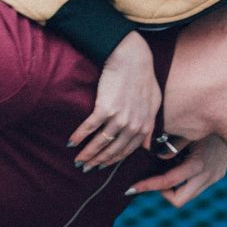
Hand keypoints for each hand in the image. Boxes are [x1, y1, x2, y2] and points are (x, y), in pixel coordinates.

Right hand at [69, 33, 160, 169]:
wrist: (131, 59)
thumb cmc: (144, 78)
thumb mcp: (154, 103)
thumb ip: (150, 126)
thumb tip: (147, 147)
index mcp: (145, 126)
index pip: (127, 151)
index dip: (113, 160)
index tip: (102, 166)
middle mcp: (133, 126)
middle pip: (113, 150)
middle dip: (98, 161)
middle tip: (86, 167)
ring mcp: (119, 118)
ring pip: (100, 142)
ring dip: (87, 153)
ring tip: (78, 160)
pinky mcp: (105, 108)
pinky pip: (89, 127)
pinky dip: (79, 136)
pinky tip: (71, 142)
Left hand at [124, 134, 226, 207]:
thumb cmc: (208, 122)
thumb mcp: (189, 131)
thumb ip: (171, 144)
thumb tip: (153, 154)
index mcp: (198, 165)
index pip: (167, 183)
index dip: (147, 186)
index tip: (132, 188)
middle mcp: (207, 176)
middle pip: (178, 200)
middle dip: (163, 193)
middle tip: (153, 180)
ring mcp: (214, 177)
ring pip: (187, 195)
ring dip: (174, 188)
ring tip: (165, 171)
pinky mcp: (217, 175)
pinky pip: (196, 186)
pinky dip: (185, 181)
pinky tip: (180, 166)